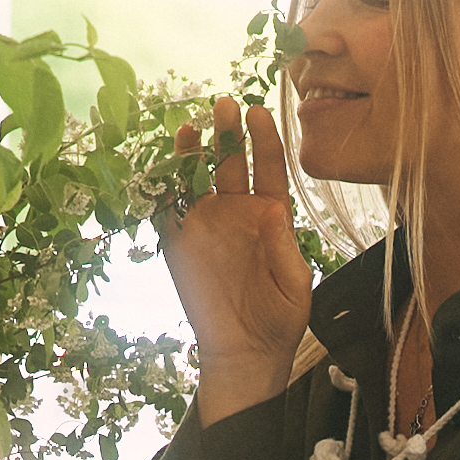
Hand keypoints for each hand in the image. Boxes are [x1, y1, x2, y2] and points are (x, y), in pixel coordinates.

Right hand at [162, 98, 312, 419]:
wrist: (247, 355)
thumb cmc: (280, 319)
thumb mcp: (295, 283)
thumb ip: (283, 245)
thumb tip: (270, 208)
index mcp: (271, 215)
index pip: (269, 167)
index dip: (264, 139)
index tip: (258, 112)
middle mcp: (238, 213)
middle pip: (231, 163)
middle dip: (227, 133)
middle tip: (224, 104)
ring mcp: (207, 227)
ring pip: (197, 179)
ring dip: (193, 152)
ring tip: (191, 126)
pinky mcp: (180, 245)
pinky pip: (169, 210)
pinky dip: (164, 188)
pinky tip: (164, 167)